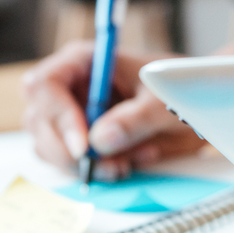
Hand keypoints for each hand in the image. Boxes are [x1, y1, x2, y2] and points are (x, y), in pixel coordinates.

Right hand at [21, 41, 203, 177]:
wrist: (194, 105)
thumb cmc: (177, 90)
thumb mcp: (163, 102)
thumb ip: (135, 119)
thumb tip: (99, 140)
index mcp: (83, 62)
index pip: (45, 86)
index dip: (58, 117)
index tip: (84, 148)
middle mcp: (69, 87)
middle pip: (39, 121)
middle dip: (71, 152)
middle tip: (112, 165)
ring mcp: (70, 114)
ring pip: (49, 147)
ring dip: (85, 165)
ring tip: (129, 162)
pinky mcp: (78, 139)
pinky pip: (70, 162)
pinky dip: (96, 171)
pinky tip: (131, 161)